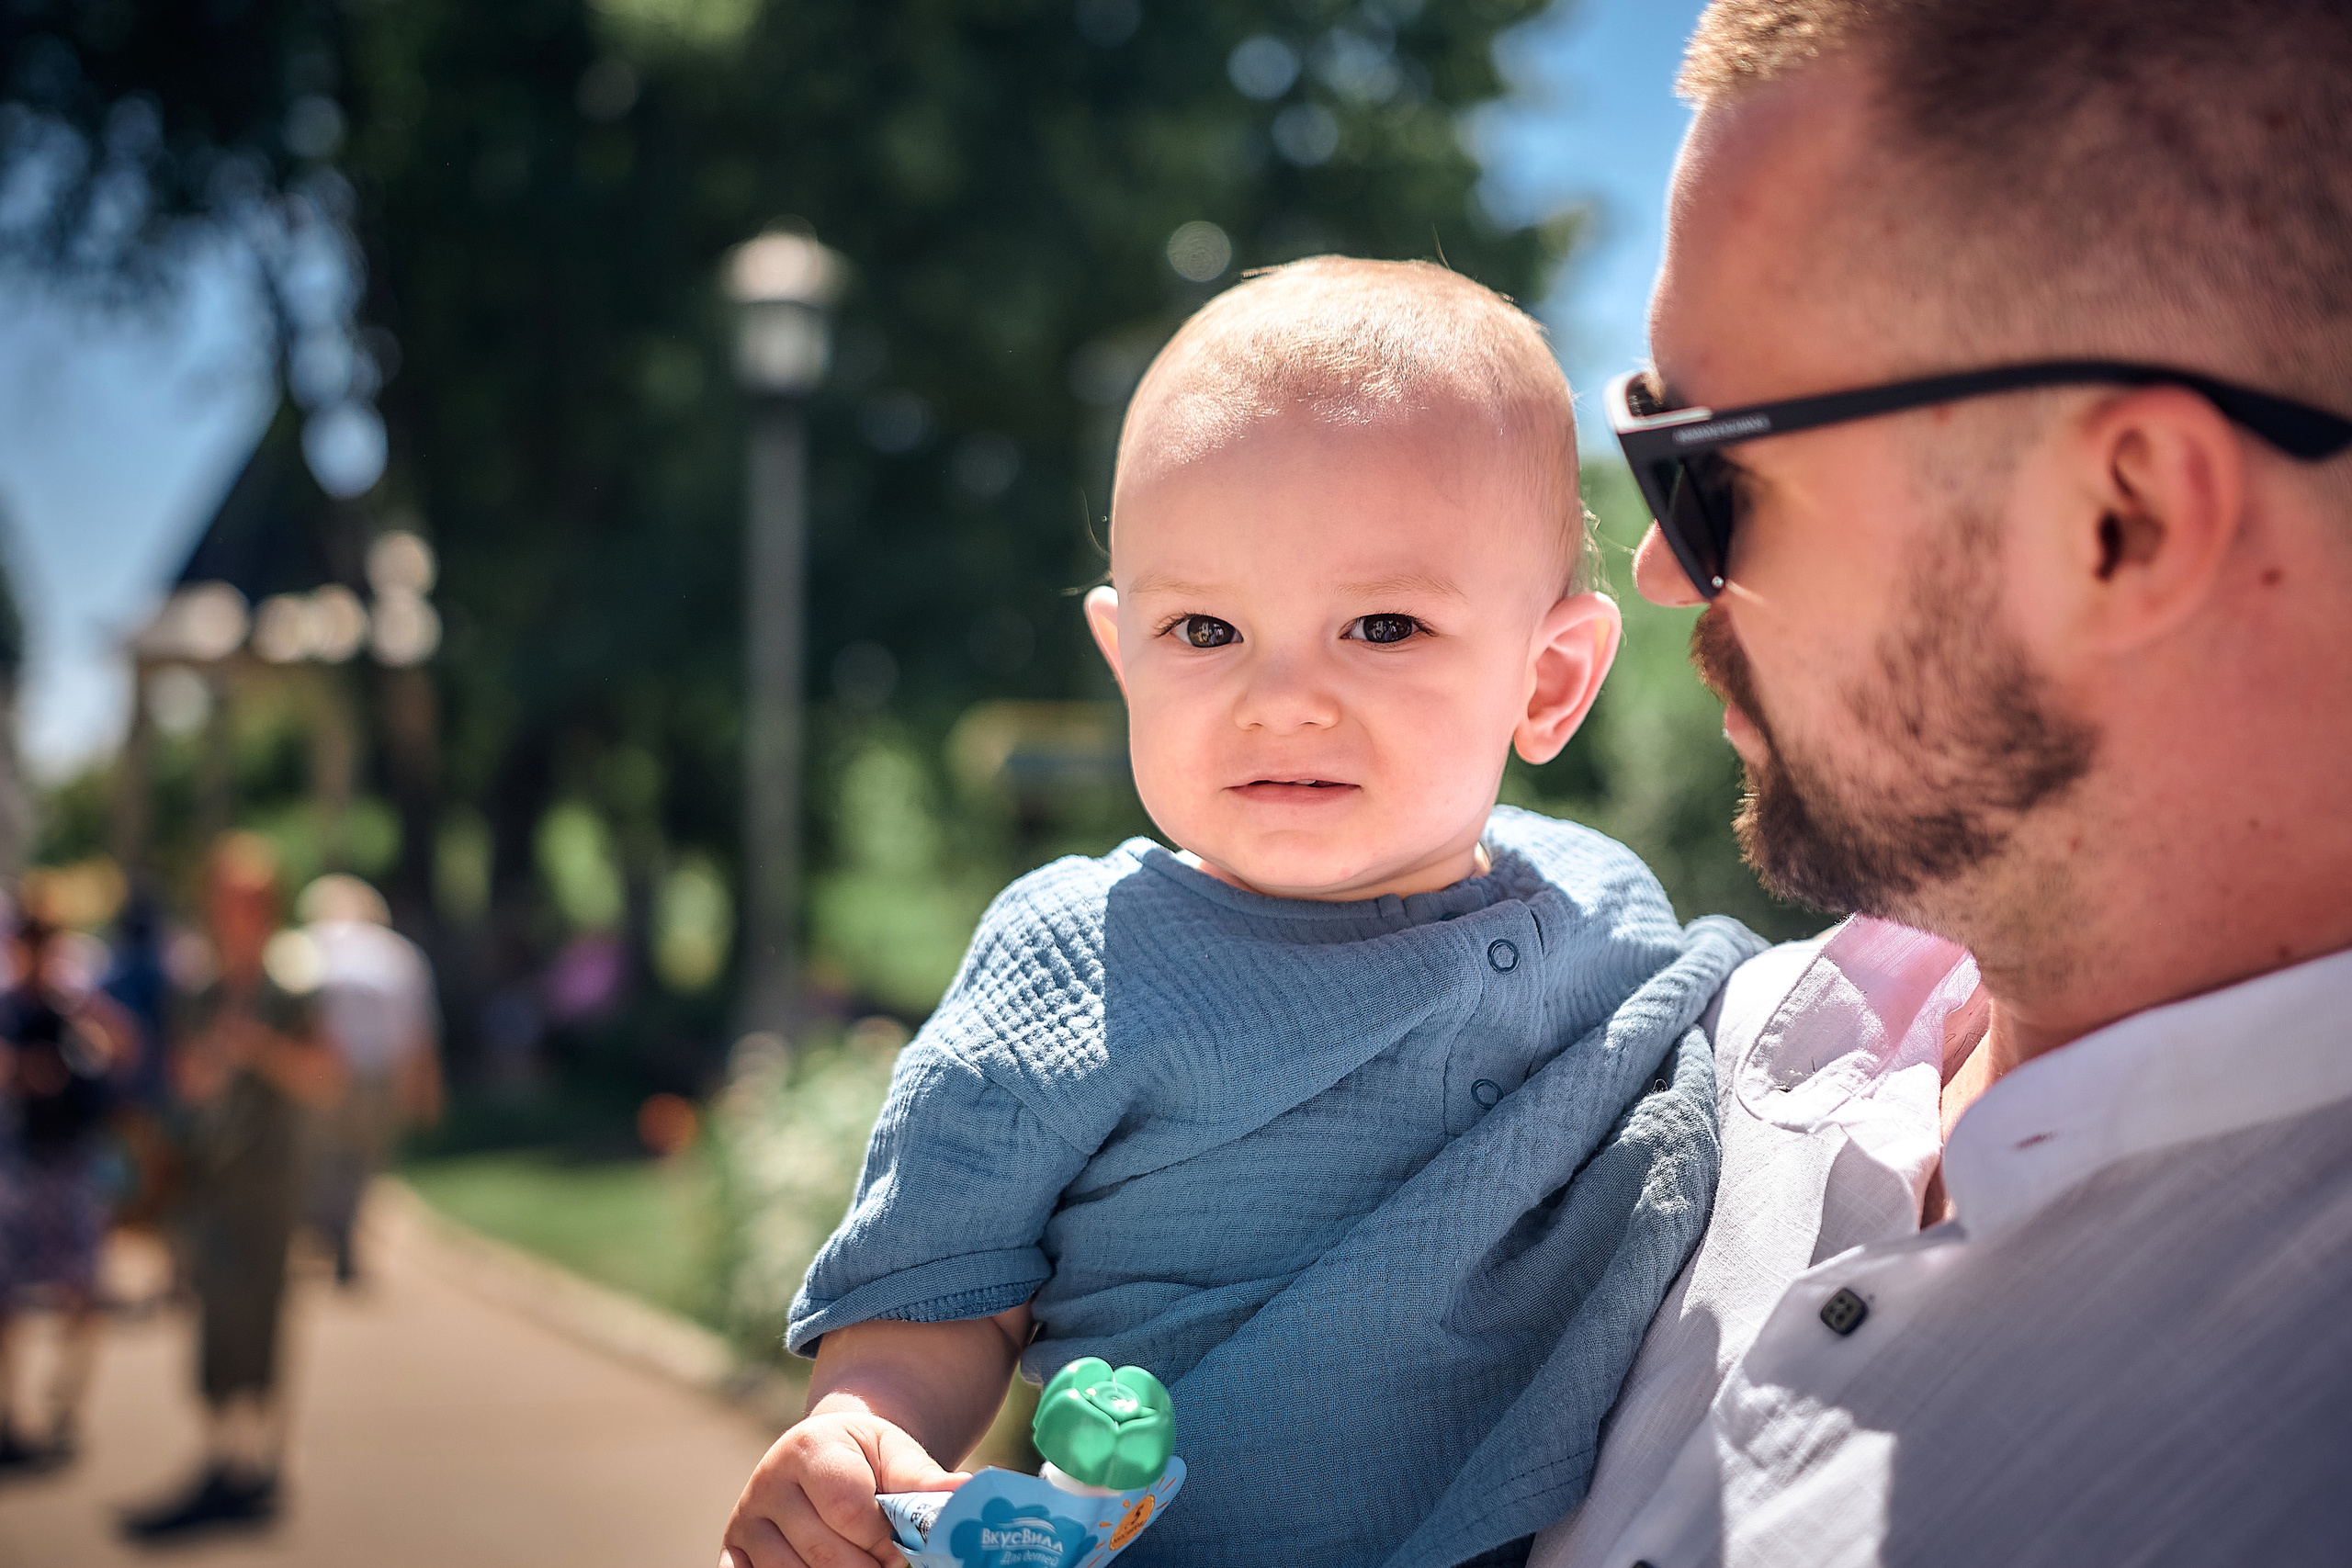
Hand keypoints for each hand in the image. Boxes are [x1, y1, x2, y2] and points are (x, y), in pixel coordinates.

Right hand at [720, 1406, 970, 1567]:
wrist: (825, 1453)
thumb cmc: (867, 1458)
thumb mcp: (897, 1455)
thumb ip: (924, 1478)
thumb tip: (967, 1493)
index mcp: (808, 1447)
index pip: (849, 1510)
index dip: (885, 1538)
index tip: (903, 1543)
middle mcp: (767, 1482)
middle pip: (823, 1553)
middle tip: (888, 1563)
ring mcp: (745, 1519)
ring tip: (862, 1565)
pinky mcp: (732, 1550)